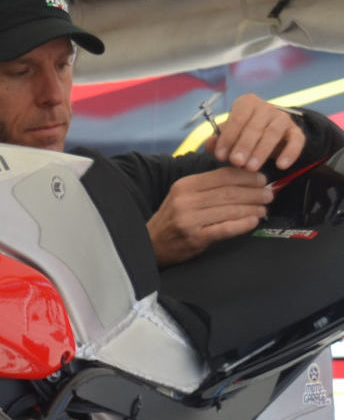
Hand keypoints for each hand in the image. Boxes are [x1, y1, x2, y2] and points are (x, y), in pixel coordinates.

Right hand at [147, 166, 272, 265]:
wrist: (151, 244)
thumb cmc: (173, 219)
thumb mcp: (184, 195)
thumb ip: (209, 186)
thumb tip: (243, 178)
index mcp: (185, 185)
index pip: (223, 176)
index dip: (246, 176)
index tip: (262, 179)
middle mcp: (186, 200)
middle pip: (229, 192)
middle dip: (254, 193)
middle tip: (269, 194)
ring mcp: (189, 219)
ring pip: (230, 209)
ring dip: (252, 208)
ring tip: (264, 209)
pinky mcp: (195, 238)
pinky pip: (225, 228)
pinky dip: (243, 224)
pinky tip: (253, 221)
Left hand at [213, 93, 304, 171]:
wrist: (268, 135)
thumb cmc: (242, 134)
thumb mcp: (228, 136)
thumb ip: (218, 140)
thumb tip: (210, 143)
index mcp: (246, 104)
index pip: (237, 119)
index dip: (228, 138)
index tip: (221, 156)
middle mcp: (266, 107)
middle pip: (255, 127)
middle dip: (244, 146)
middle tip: (237, 162)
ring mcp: (282, 118)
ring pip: (273, 133)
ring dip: (262, 151)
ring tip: (252, 168)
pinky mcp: (296, 131)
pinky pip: (296, 140)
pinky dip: (290, 153)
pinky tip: (282, 165)